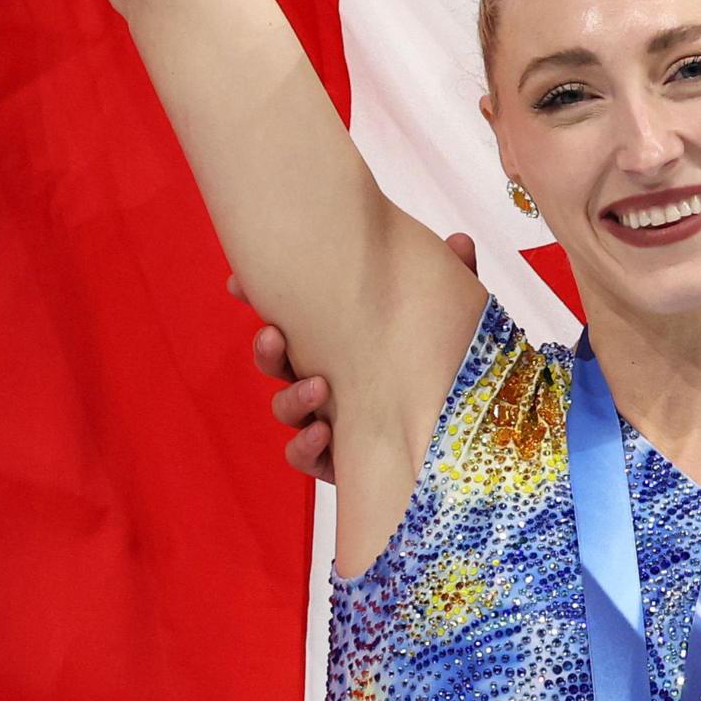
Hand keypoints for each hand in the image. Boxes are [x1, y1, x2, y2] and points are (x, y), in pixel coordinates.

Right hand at [238, 232, 476, 480]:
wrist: (461, 432)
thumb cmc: (444, 365)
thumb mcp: (451, 320)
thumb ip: (454, 282)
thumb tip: (459, 241)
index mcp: (338, 338)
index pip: (289, 315)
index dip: (257, 298)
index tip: (239, 285)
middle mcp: (323, 376)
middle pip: (275, 361)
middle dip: (267, 347)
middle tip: (273, 333)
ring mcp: (324, 418)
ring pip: (285, 407)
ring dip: (292, 396)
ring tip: (317, 386)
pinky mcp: (335, 459)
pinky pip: (304, 456)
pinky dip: (306, 446)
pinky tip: (323, 433)